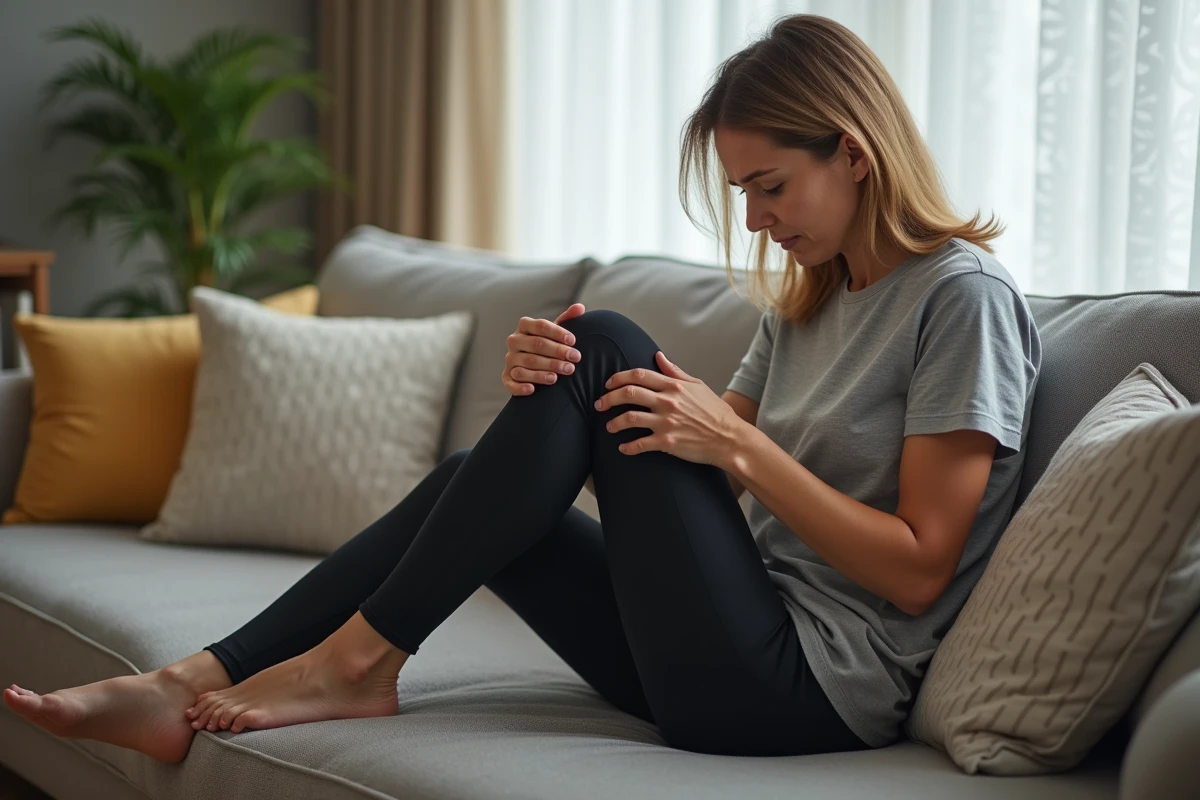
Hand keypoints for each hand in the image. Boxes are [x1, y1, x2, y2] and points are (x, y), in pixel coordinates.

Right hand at [502, 304, 585, 395]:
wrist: (534, 364)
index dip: (557, 332)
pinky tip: (532, 389)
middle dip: (557, 352)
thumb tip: (580, 307)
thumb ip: (567, 319)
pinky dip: (520, 387)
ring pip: (525, 364)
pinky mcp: (507, 377)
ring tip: (561, 375)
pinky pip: (511, 382)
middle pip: (535, 345)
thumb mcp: (556, 332)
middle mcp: (514, 341)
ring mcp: (510, 360)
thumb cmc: (548, 345)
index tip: (573, 341)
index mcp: (525, 326)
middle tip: (575, 359)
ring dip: (544, 370)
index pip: (540, 326)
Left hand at [594, 351, 742, 465]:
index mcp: (673, 386)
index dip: (618, 378)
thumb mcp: (697, 386)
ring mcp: (666, 422)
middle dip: (608, 398)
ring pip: (629, 418)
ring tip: (609, 427)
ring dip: (614, 423)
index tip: (608, 384)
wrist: (730, 438)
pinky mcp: (667, 442)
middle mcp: (667, 402)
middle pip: (628, 394)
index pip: (638, 375)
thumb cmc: (716, 412)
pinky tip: (623, 448)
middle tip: (600, 404)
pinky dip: (627, 447)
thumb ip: (675, 371)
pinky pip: (639, 444)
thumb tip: (658, 356)